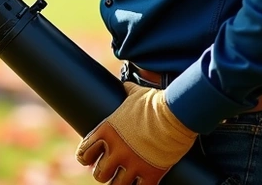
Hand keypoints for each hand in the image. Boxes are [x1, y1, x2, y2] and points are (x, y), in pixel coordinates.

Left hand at [76, 82, 196, 184]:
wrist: (176, 113)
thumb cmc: (155, 102)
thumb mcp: (136, 95)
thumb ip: (127, 92)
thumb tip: (126, 85)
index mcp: (107, 131)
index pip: (85, 151)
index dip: (85, 157)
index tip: (89, 159)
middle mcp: (116, 150)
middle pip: (99, 174)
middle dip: (104, 173)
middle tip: (110, 170)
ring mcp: (132, 164)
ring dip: (119, 182)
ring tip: (123, 179)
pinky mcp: (150, 174)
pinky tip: (141, 182)